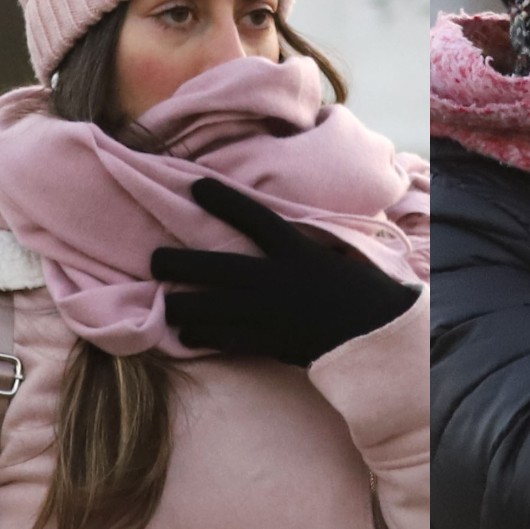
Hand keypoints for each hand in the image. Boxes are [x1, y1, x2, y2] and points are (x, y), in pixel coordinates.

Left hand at [152, 178, 420, 365]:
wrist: (376, 335)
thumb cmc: (355, 290)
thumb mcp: (328, 255)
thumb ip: (295, 245)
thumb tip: (266, 232)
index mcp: (296, 251)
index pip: (254, 217)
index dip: (223, 200)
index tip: (195, 186)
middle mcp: (278, 279)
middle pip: (215, 267)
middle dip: (178, 264)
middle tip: (153, 261)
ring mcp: (271, 313)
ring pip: (210, 309)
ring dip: (181, 308)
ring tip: (166, 305)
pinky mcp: (269, 342)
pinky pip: (224, 339)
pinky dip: (202, 337)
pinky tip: (186, 335)